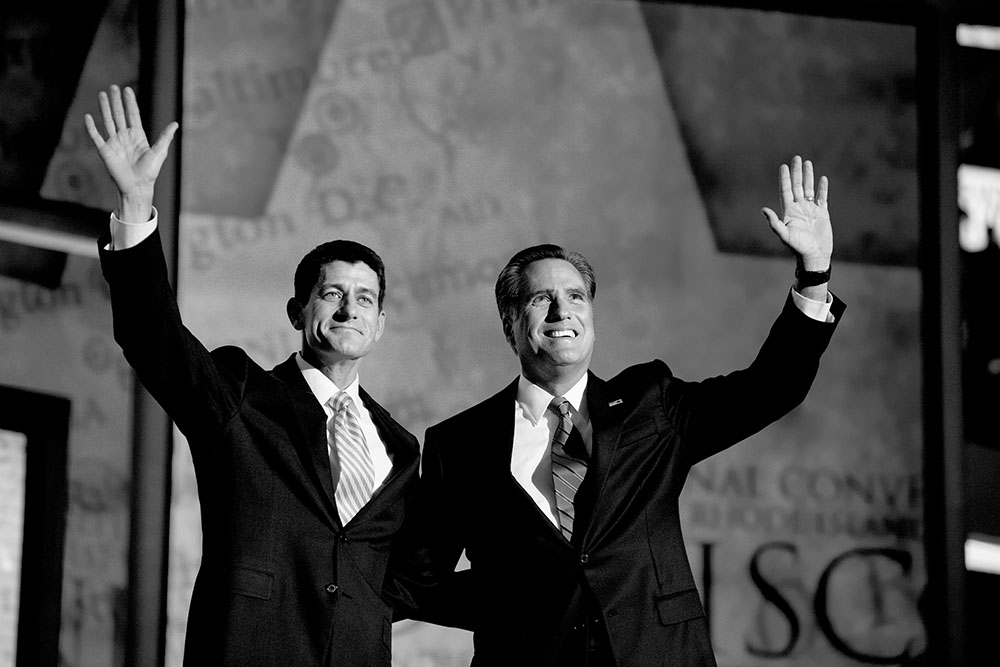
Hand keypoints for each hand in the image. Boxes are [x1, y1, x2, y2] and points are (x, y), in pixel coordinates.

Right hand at [84, 85, 177, 221]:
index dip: (130, 102)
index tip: (127, 90)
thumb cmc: (150, 172)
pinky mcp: (104, 151)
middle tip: (113, 86)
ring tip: (102, 94)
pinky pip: (96, 136)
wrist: (137, 187)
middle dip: (116, 101)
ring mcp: (114, 142)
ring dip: (104, 108)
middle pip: (119, 114)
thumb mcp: (159, 152)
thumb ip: (165, 137)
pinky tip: (88, 116)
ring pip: (107, 121)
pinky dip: (91, 127)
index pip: (132, 115)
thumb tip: (175, 123)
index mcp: (138, 136)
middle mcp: (125, 137)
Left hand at [761, 155, 832, 271]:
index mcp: (788, 211)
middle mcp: (798, 208)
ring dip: (808, 176)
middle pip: (797, 186)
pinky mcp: (822, 212)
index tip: (783, 166)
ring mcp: (810, 209)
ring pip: (809, 188)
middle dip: (796, 172)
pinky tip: (822, 179)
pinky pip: (821, 197)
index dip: (785, 179)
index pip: (786, 191)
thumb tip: (763, 209)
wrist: (814, 255)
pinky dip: (822, 188)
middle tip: (796, 157)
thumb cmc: (798, 247)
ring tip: (807, 163)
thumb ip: (774, 222)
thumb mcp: (784, 234)